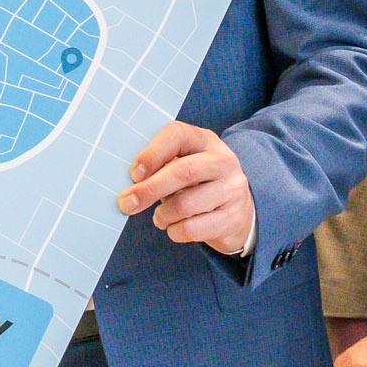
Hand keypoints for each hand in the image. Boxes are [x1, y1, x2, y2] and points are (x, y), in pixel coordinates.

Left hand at [119, 121, 253, 255]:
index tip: (134, 174)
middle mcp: (223, 161)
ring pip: (185, 205)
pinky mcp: (233, 217)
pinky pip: (192, 229)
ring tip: (160, 217)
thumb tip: (131, 187)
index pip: (177, 135)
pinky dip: (174, 231)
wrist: (239, 210)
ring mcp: (232, 189)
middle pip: (182, 171)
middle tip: (128, 203)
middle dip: (149, 190)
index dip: (151, 154)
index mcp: (205, 141)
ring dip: (162, 215)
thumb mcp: (184, 166)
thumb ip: (161, 168)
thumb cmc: (199, 185)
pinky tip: (175, 227)